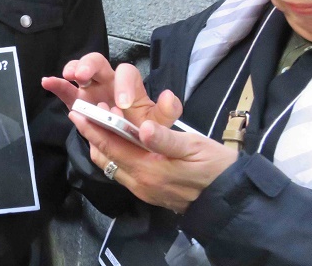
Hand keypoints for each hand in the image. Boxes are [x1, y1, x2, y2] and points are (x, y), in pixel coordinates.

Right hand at [43, 54, 181, 127]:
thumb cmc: (144, 131)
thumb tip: (168, 96)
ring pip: (79, 72)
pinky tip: (47, 82)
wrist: (131, 149)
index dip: (123, 84)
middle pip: (97, 63)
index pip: (126, 73)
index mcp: (129, 87)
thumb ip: (166, 113)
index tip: (121, 104)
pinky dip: (56, 85)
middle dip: (89, 66)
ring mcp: (90, 92)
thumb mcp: (159, 124)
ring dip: (73, 70)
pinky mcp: (78, 103)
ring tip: (69, 76)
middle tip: (83, 75)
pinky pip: (65, 91)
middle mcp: (108, 84)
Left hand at [70, 107, 237, 213]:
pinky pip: (123, 173)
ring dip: (103, 145)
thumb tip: (141, 127)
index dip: (92, 127)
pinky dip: (115, 155)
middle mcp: (141, 183)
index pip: (111, 146)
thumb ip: (165, 139)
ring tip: (100, 124)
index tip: (77, 111)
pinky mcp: (150, 193)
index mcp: (149, 169)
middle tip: (85, 113)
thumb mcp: (194, 147)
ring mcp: (144, 190)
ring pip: (112, 166)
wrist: (234, 200)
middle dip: (92, 135)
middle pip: (105, 157)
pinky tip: (119, 142)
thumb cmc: (217, 168)